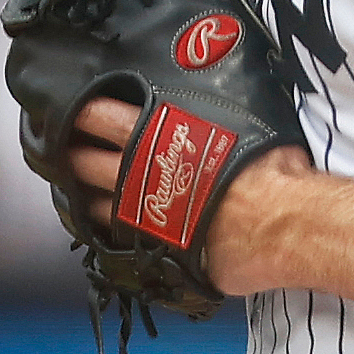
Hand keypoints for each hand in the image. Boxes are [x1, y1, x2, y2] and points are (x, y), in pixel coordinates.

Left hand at [69, 96, 304, 295]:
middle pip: (82, 161)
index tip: (75, 113)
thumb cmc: (272, 172)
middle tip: (67, 153)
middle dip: (71, 156)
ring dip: (84, 199)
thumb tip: (224, 103)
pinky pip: (120, 243)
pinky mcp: (156, 250)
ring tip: (83, 194)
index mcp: (155, 134)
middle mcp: (139, 174)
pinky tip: (115, 232)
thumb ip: (218, 115)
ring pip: (92, 206)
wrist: (286, 225)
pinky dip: (113, 236)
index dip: (82, 113)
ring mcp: (143, 216)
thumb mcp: (247, 122)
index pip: (98, 114)